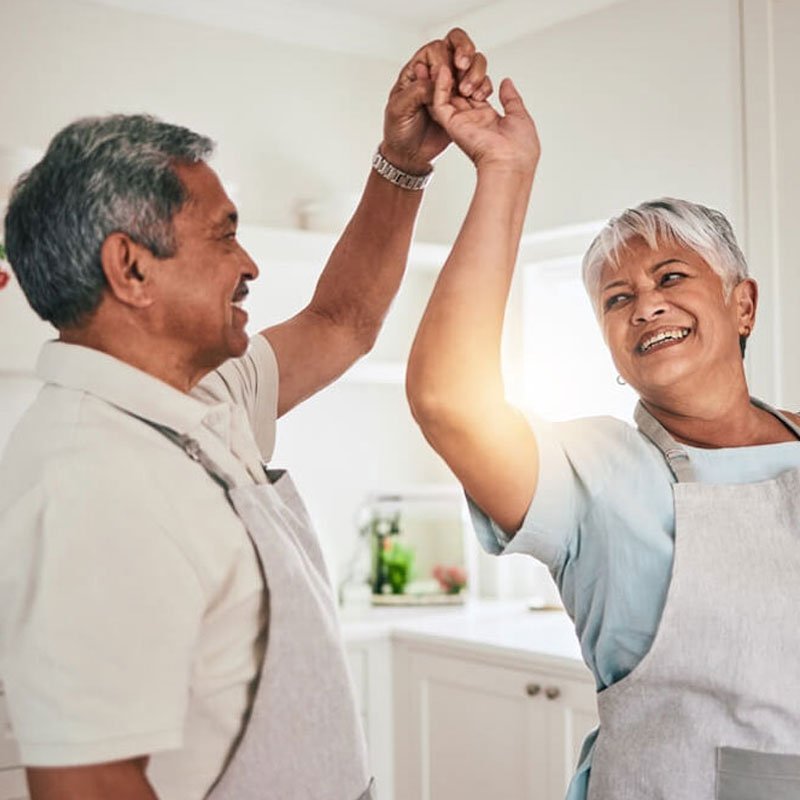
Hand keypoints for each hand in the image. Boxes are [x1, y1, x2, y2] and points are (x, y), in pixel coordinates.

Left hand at [380, 28, 491, 174]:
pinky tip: (478, 99)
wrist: (410, 155)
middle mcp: (436, 74)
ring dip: (476, 71)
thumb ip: (416, 90)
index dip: (442, 58)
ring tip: (468, 91)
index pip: (436, 49)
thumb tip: (436, 79)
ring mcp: (452, 86)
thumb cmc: (399, 131)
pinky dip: (483, 87)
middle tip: (463, 65)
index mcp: (417, 71)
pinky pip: (480, 85)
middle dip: (465, 51)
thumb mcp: (399, 109)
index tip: (442, 76)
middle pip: (457, 46)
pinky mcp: (464, 101)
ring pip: (473, 63)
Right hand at [428, 67, 539, 174]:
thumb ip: (511, 99)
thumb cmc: (519, 150)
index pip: (476, 94)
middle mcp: (473, 121)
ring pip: (447, 94)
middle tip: (458, 56)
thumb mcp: (520, 116)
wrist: (510, 164)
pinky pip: (440, 102)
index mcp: (489, 120)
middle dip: (459, 73)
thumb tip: (507, 83)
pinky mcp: (452, 124)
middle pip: (460, 92)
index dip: (474, 77)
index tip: (474, 64)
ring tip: (447, 56)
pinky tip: (442, 69)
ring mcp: (461, 122)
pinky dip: (439, 85)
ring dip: (447, 76)